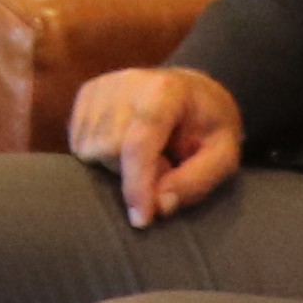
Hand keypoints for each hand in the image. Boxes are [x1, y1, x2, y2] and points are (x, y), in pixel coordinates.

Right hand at [62, 66, 247, 227]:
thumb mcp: (224, 156)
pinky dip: (101, 156)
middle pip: (109, 150)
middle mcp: (126, 82)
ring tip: (148, 155)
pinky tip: (125, 146)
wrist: (193, 91)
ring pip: (90, 149)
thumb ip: (196, 182)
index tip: (142, 220)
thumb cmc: (209, 127)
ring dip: (117, 166)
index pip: (139, 144)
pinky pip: (79, 143)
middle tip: (165, 167)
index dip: (137, 186)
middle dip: (134, 174)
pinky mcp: (86, 93)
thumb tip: (160, 205)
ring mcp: (102, 85)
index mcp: (166, 91)